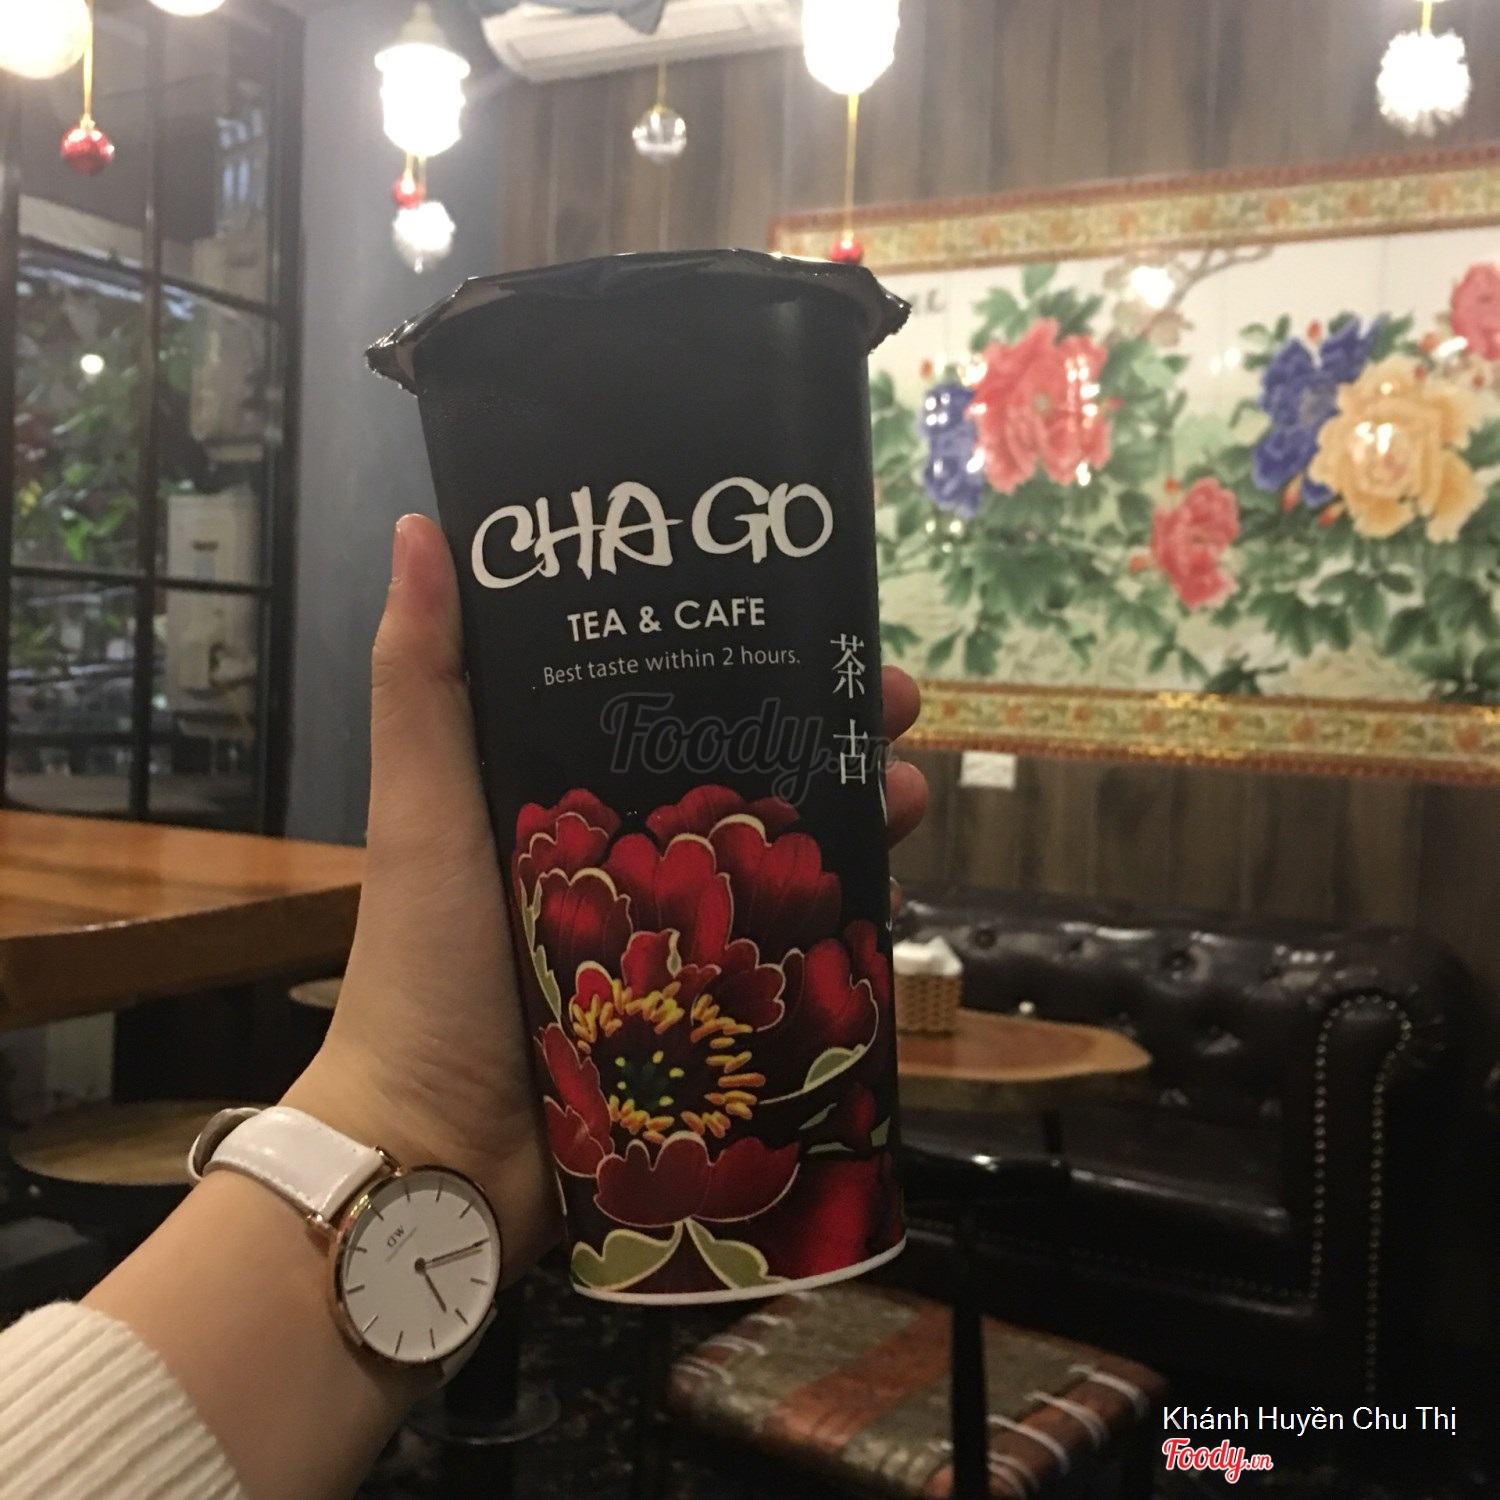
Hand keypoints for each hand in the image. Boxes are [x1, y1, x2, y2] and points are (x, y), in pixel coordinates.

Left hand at [286, 514, 928, 1283]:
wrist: (438, 1152)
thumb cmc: (428, 966)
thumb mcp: (425, 810)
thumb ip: (423, 681)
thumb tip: (423, 529)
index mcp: (567, 798)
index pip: (669, 701)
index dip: (739, 653)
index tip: (804, 611)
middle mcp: (628, 860)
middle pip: (745, 773)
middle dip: (825, 729)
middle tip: (893, 705)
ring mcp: (674, 941)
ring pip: (785, 859)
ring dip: (857, 816)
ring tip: (914, 792)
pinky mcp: (708, 1017)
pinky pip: (792, 955)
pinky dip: (847, 918)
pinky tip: (895, 891)